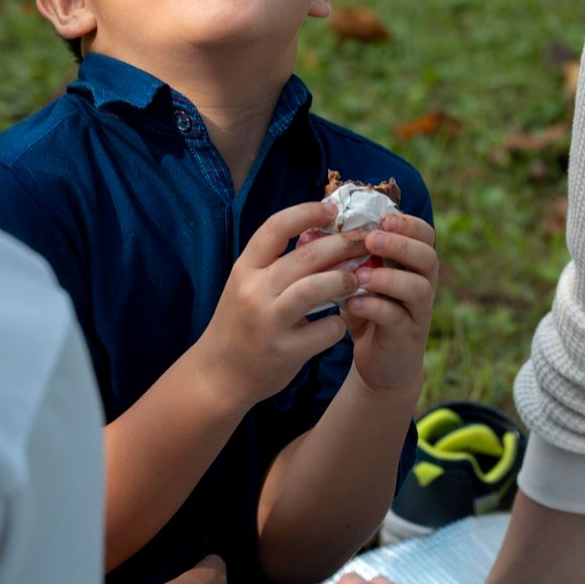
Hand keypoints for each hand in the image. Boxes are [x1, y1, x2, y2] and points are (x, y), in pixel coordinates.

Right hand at [193, 201, 368, 406]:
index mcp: (244, 269)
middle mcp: (254, 292)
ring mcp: (269, 322)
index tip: (332, 209)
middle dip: (343, 244)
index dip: (307, 212)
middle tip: (366, 241)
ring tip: (358, 279)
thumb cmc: (239, 322)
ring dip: (345, 279)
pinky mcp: (286, 351)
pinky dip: (339, 323)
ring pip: (317, 288)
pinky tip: (339, 322)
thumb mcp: (247, 285)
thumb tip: (323, 235)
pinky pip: (326, 329)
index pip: (275, 227)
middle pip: (306, 256)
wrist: (218, 375)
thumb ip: (276, 263)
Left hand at [343, 212, 437, 392]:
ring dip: (389, 277)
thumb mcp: (359, 283)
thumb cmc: (367, 314)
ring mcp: (418, 313)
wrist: (380, 366)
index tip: (383, 218)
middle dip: (401, 244)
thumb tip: (312, 233)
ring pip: (418, 288)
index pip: (425, 236)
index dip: (409, 223)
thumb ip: (348, 260)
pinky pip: (397, 318)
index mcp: (413, 266)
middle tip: (371, 239)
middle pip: (428, 257)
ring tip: (360, 275)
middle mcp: (423, 286)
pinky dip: (375, 307)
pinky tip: (352, 304)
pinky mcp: (406, 337)